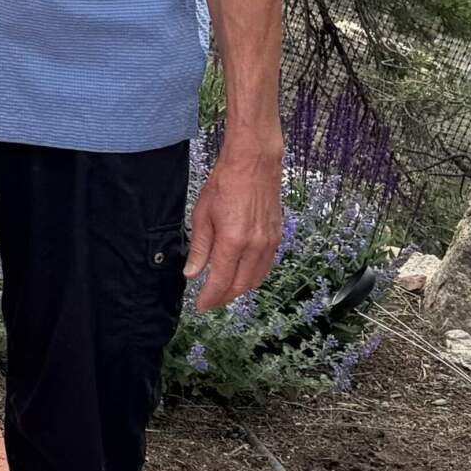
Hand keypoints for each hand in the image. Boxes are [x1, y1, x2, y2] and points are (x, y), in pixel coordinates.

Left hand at [186, 141, 283, 312]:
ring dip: (240, 289)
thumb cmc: (225, 184)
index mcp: (234, 242)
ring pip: (256, 278)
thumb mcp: (202, 215)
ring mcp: (270, 243)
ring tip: (223, 292)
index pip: (222, 281)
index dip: (210, 297)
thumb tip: (193, 273)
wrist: (254, 164)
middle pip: (241, 285)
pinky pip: (266, 266)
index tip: (200, 306)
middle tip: (210, 301)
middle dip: (224, 297)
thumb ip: (199, 248)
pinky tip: (242, 275)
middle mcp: (256, 246)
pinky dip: (254, 276)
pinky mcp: (277, 237)